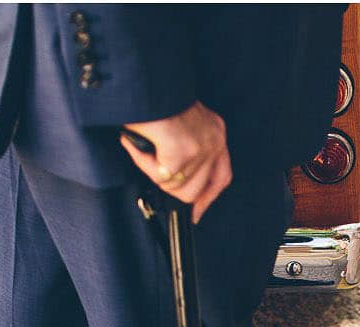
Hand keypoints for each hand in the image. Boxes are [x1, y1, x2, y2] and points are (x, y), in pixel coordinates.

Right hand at [120, 102, 232, 220]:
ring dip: (153, 171)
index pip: (222, 176)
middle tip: (151, 164)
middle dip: (169, 185)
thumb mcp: (180, 123)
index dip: (207, 198)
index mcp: (216, 131)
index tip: (195, 213)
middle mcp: (214, 139)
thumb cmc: (153, 97)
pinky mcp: (182, 152)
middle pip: (196, 190)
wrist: (143, 79)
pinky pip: (159, 176)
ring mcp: (201, 147)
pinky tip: (137, 143)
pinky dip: (142, 162)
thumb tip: (174, 180)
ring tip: (143, 147)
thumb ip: (185, 150)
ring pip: (176, 187)